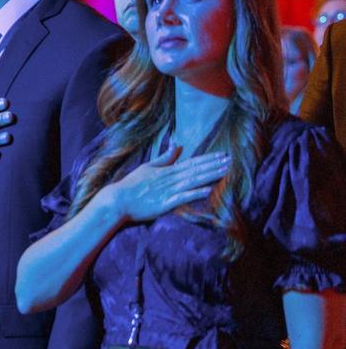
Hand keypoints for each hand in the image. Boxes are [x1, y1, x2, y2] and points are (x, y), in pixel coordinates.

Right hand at [101, 146, 227, 223]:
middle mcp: (170, 179)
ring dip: (210, 175)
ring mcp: (168, 191)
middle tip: (231, 160)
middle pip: (196, 170)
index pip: (191, 163)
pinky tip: (209, 190)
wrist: (118, 200)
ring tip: (226, 171)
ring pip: (193, 181)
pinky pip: (183, 197)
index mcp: (166, 170)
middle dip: (214, 165)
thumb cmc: (130, 185)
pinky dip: (196, 193)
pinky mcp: (165, 204)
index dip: (208, 159)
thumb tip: (176, 145)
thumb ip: (163, 158)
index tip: (222, 155)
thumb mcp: (147, 167)